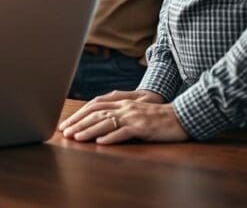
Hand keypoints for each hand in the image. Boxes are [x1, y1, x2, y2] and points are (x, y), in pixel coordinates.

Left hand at [59, 89, 187, 143]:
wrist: (182, 116)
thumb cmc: (158, 116)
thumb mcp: (135, 111)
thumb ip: (119, 113)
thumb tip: (100, 122)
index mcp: (121, 103)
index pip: (94, 107)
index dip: (78, 115)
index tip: (66, 124)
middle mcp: (125, 107)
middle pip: (96, 114)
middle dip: (78, 123)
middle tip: (65, 132)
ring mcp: (133, 116)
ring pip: (106, 122)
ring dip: (89, 130)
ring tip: (76, 138)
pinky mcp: (143, 127)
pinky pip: (125, 132)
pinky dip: (112, 137)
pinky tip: (100, 142)